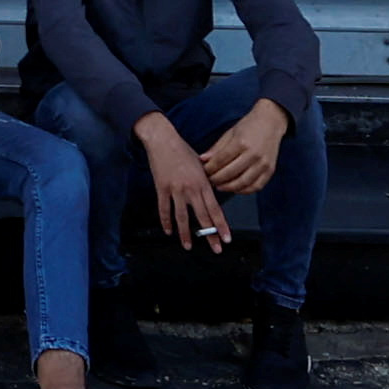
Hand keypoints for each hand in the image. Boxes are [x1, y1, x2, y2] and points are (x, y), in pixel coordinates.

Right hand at [140, 121, 234, 255]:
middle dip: (210, 235)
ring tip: (188, 246)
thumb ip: (206, 181)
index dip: (221, 225)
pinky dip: (166, 221)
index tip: (226, 238)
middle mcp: (191, 188)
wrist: (163, 140)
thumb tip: (211, 197)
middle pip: (202, 216)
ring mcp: (176, 189)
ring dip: (186, 234)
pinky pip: (164, 209)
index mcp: (203, 183)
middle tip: (216, 249)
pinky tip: (168, 231)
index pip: (215, 209)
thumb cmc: (182, 150)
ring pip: (182, 217)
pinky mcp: (162, 188)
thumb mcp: (200, 164)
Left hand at [202, 99, 288, 196]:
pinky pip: (256, 186)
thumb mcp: (230, 133)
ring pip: (243, 183)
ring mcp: (263, 164)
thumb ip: (217, 148)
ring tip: (220, 186)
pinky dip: (244, 191)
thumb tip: (202, 160)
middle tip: (210, 180)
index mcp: (241, 142)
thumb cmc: (248, 126)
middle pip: (231, 173)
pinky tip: (235, 188)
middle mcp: (253, 154)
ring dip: (229, 187)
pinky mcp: (270, 170)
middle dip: (217, 179)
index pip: (221, 160)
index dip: (210, 168)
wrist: (270, 122)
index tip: (204, 171)